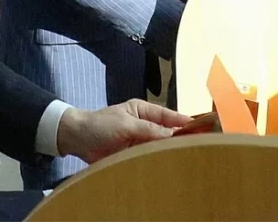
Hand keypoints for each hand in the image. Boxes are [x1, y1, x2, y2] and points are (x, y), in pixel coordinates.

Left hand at [56, 99, 190, 163]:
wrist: (76, 139)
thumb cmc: (100, 124)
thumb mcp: (126, 123)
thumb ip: (149, 130)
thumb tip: (172, 134)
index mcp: (143, 111)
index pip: (168, 115)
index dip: (184, 121)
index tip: (201, 127)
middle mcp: (144, 125)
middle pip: (166, 133)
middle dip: (179, 139)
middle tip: (197, 146)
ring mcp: (139, 141)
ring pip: (159, 146)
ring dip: (167, 152)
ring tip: (184, 158)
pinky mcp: (132, 155)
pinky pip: (148, 157)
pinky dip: (156, 161)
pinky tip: (165, 167)